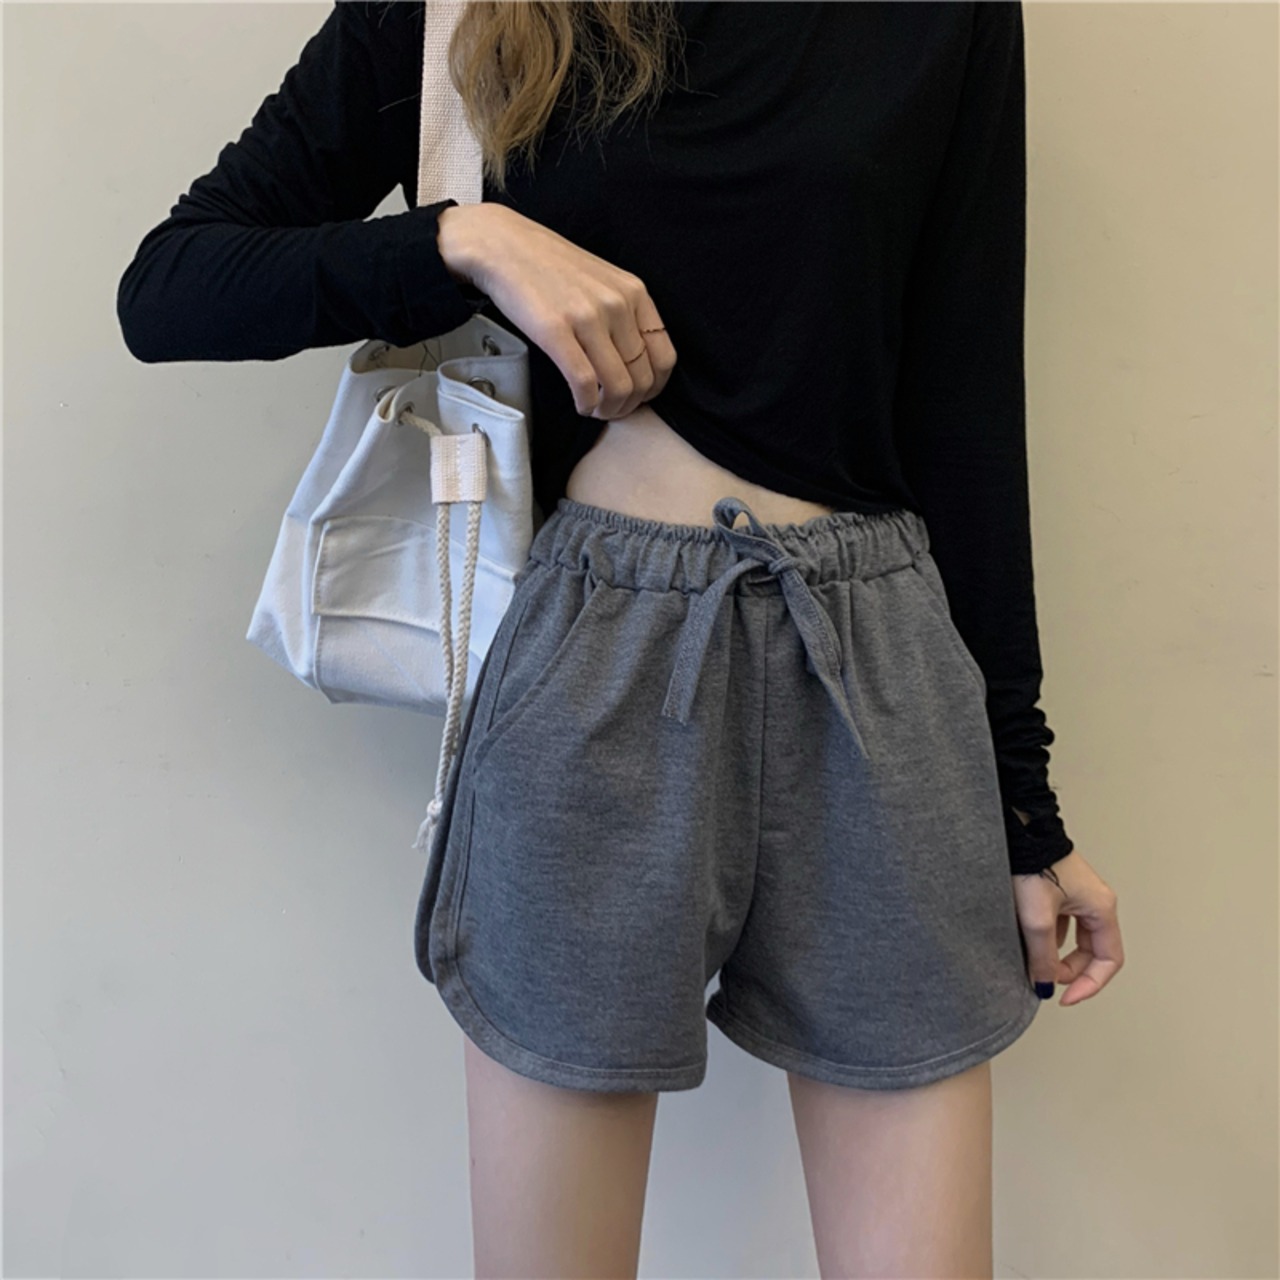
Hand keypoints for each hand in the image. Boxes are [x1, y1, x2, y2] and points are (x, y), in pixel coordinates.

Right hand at [437, 202, 676, 420]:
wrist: (504, 246)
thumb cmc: (551, 266)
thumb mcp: (603, 280)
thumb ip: (625, 313)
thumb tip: (637, 361)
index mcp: (635, 293)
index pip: (664, 357)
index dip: (654, 388)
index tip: (637, 396)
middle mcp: (618, 304)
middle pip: (643, 378)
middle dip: (629, 405)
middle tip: (611, 409)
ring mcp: (588, 317)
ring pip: (618, 386)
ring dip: (608, 409)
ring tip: (595, 409)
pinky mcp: (556, 331)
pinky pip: (585, 383)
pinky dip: (586, 404)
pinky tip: (580, 404)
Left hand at [1012, 848, 1123, 1006]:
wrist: (1017, 830)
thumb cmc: (1033, 863)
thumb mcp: (1037, 918)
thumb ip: (1042, 956)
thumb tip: (1044, 984)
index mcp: (1101, 908)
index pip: (1108, 960)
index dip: (1089, 984)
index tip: (1065, 997)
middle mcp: (1094, 902)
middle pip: (1091, 952)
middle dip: (1068, 971)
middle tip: (1043, 980)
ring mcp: (1076, 895)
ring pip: (1072, 939)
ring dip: (1054, 954)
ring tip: (1030, 956)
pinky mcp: (1056, 890)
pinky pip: (1057, 924)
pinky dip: (1044, 937)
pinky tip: (1024, 937)